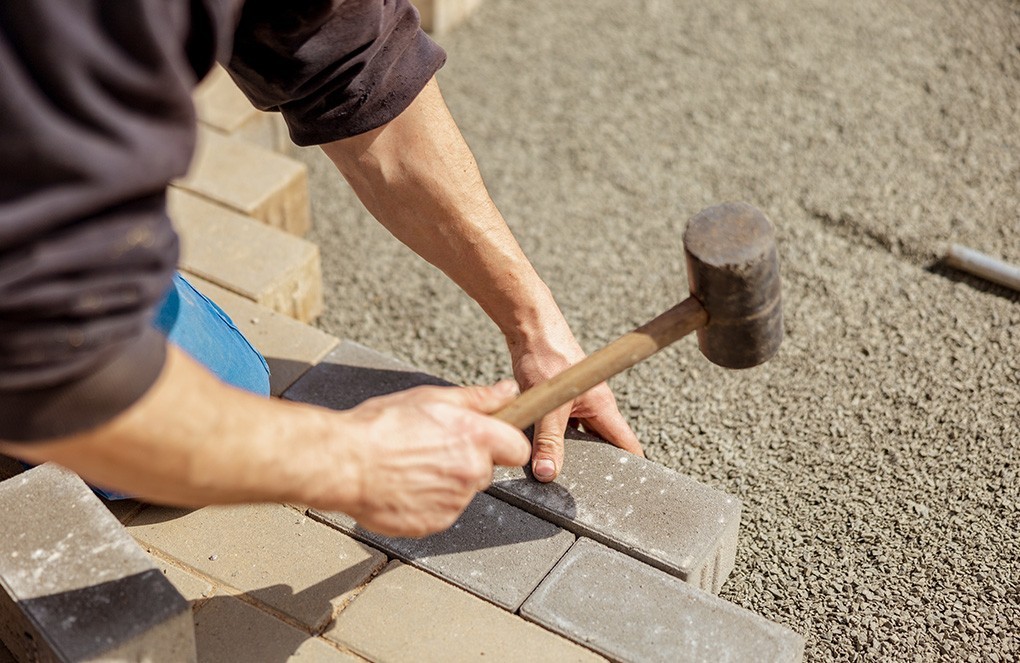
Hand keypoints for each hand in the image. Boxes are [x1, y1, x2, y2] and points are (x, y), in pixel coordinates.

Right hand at [335, 381, 529, 536]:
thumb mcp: (431, 399)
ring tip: (412, 466)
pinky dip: (428, 501)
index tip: (491, 441)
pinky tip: (406, 485)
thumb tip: (506, 392)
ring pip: (462, 491)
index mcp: (475, 437)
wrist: (345, 463)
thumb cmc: (380, 428)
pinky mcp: (436, 522)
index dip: (504, 443)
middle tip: (434, 449)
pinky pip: (442, 511)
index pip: (517, 449)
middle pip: (486, 470)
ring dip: (446, 481)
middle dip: (468, 461)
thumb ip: (477, 399)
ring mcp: (454, 501)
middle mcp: (471, 471)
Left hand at [510, 326, 643, 482]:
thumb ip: (548, 441)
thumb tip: (548, 473)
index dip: (631, 469)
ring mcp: (576, 405)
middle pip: (601, 445)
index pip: (627, 445)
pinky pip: (560, 428)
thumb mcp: (548, 405)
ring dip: (570, 453)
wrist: (529, 328)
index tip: (628, 492)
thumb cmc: (547, 355)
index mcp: (603, 408)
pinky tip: (539, 450)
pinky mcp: (558, 402)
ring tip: (560, 475)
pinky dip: (552, 440)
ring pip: (578, 438)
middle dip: (595, 467)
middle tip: (587, 492)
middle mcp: (593, 408)